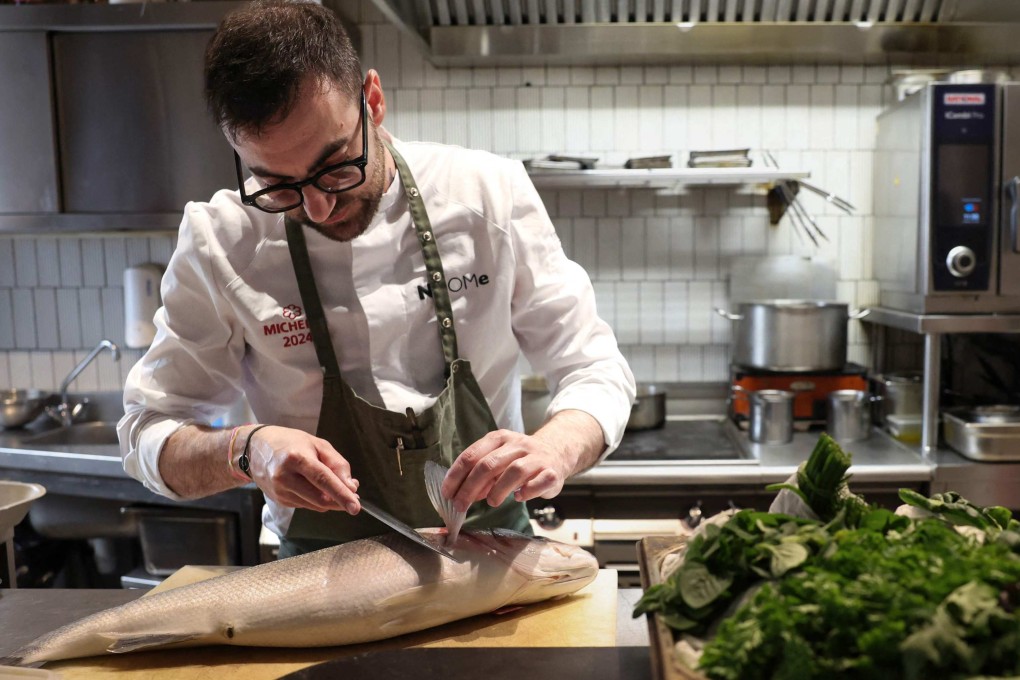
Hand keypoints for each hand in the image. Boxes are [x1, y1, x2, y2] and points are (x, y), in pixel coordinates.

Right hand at [245, 425, 360, 513]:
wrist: (255, 449)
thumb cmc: (290, 443)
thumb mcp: (317, 444)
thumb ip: (337, 464)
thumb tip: (351, 487)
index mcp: (296, 458)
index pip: (323, 480)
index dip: (341, 494)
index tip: (355, 506)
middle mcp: (285, 477)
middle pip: (320, 498)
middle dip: (339, 500)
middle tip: (353, 497)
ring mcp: (280, 491)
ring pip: (315, 505)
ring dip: (330, 501)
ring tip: (333, 486)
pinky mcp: (279, 500)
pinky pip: (306, 505)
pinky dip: (317, 500)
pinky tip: (314, 487)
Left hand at [441, 429, 569, 512]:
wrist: (557, 451)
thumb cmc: (520, 459)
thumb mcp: (498, 460)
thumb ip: (481, 475)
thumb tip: (464, 495)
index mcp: (499, 438)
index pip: (471, 455)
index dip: (456, 476)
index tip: (447, 493)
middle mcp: (517, 444)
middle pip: (489, 464)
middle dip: (470, 487)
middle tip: (461, 505)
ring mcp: (536, 457)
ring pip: (514, 471)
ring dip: (498, 490)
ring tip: (491, 503)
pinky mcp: (552, 472)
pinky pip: (539, 481)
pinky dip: (527, 491)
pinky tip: (519, 497)